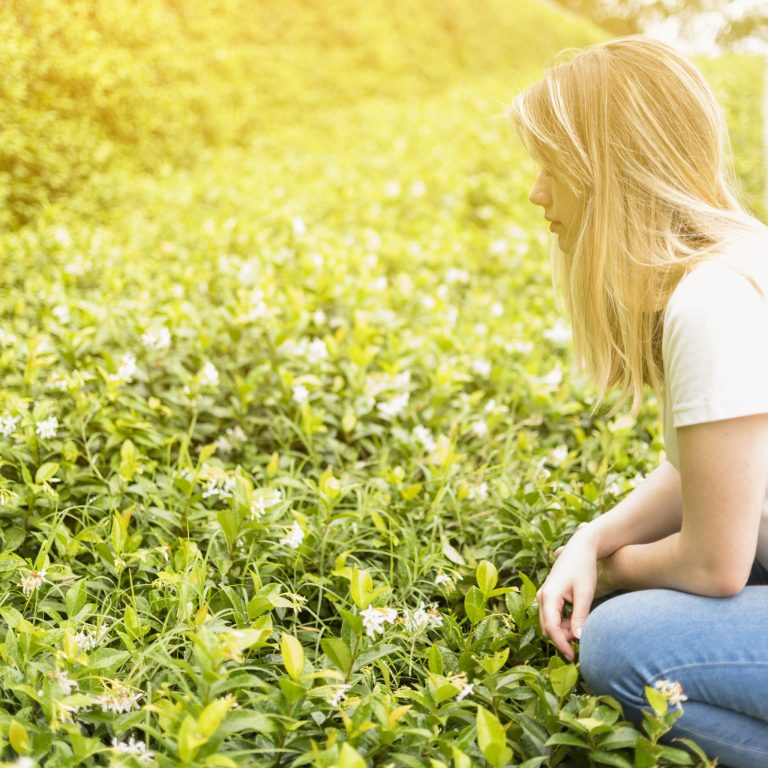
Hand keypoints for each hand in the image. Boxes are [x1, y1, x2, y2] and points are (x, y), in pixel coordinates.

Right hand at [537, 527, 597, 660]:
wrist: (581, 548)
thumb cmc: (584, 568)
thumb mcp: (584, 594)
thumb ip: (580, 616)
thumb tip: (578, 639)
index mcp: (549, 596)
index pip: (551, 627)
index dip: (561, 644)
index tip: (573, 657)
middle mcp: (542, 596)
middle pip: (548, 627)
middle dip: (562, 638)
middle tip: (582, 644)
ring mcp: (544, 595)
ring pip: (549, 622)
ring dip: (563, 631)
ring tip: (582, 631)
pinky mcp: (549, 595)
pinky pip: (553, 615)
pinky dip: (563, 623)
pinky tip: (578, 622)